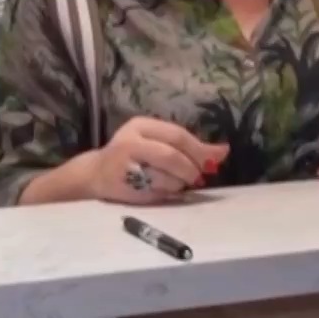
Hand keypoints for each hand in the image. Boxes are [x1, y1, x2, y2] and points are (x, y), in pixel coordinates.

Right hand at [90, 117, 230, 204]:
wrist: (95, 175)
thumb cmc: (135, 158)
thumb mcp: (160, 145)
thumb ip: (190, 148)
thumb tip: (223, 151)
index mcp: (142, 125)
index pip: (179, 135)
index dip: (200, 150)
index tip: (214, 162)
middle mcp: (131, 139)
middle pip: (172, 154)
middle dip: (190, 168)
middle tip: (198, 177)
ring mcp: (124, 162)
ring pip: (166, 174)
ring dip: (178, 183)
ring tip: (176, 184)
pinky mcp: (122, 183)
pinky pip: (155, 190)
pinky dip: (165, 192)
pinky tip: (160, 190)